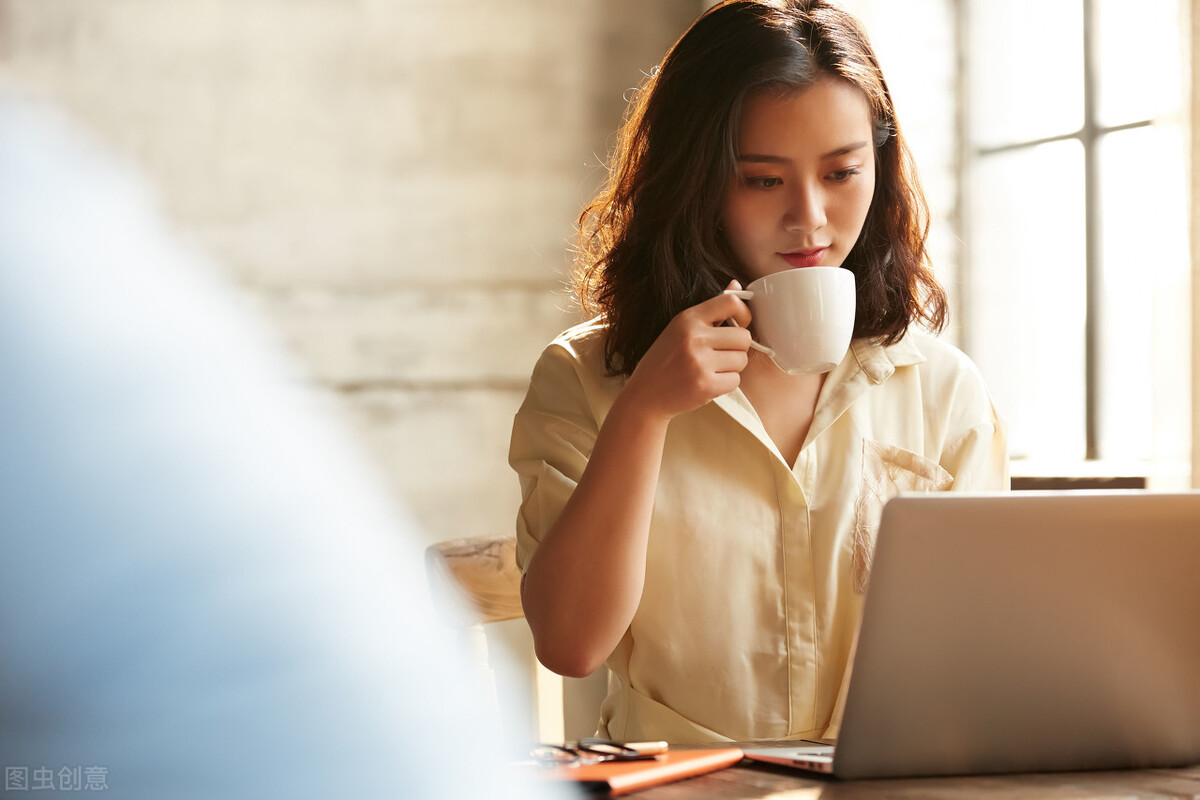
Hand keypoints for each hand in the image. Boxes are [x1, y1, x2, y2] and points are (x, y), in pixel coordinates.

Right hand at [620, 281, 752, 421]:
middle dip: (737, 348)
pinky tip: (708, 382)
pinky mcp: (705, 385)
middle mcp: (694, 337)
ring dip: (732, 367)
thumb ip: (711, 310)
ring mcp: (699, 362)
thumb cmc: (664, 360)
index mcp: (687, 318)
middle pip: (744, 336)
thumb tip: (736, 285)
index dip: (743, 314)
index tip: (739, 324)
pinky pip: (736, 380)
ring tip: (710, 370)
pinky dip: (726, 384)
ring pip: (742, 360)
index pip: (731, 302)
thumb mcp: (681, 328)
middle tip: (720, 355)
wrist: (645, 395)